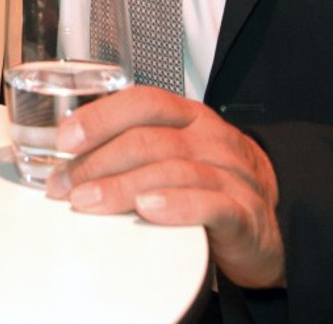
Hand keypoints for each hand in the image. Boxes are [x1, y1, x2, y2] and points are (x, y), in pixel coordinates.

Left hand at [48, 86, 285, 288]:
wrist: (269, 230)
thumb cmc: (211, 189)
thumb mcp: (176, 157)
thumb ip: (133, 149)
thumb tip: (69, 157)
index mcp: (190, 117)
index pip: (144, 102)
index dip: (101, 117)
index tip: (65, 140)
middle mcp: (212, 139)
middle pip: (148, 139)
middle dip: (97, 161)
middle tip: (63, 185)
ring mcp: (233, 174)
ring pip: (172, 169)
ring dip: (120, 186)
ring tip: (86, 201)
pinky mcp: (245, 213)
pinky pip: (209, 203)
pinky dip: (174, 205)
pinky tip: (144, 209)